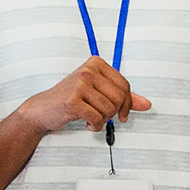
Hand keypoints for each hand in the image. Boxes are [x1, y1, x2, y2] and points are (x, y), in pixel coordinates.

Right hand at [16, 56, 151, 133]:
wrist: (43, 108)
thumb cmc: (71, 99)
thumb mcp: (98, 93)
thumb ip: (123, 97)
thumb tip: (147, 104)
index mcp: (96, 63)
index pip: (125, 84)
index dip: (128, 103)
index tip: (122, 113)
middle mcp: (87, 70)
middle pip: (119, 97)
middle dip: (113, 113)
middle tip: (103, 116)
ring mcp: (79, 84)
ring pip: (109, 109)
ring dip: (102, 120)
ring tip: (92, 118)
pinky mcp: (72, 100)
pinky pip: (97, 118)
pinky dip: (95, 126)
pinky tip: (87, 123)